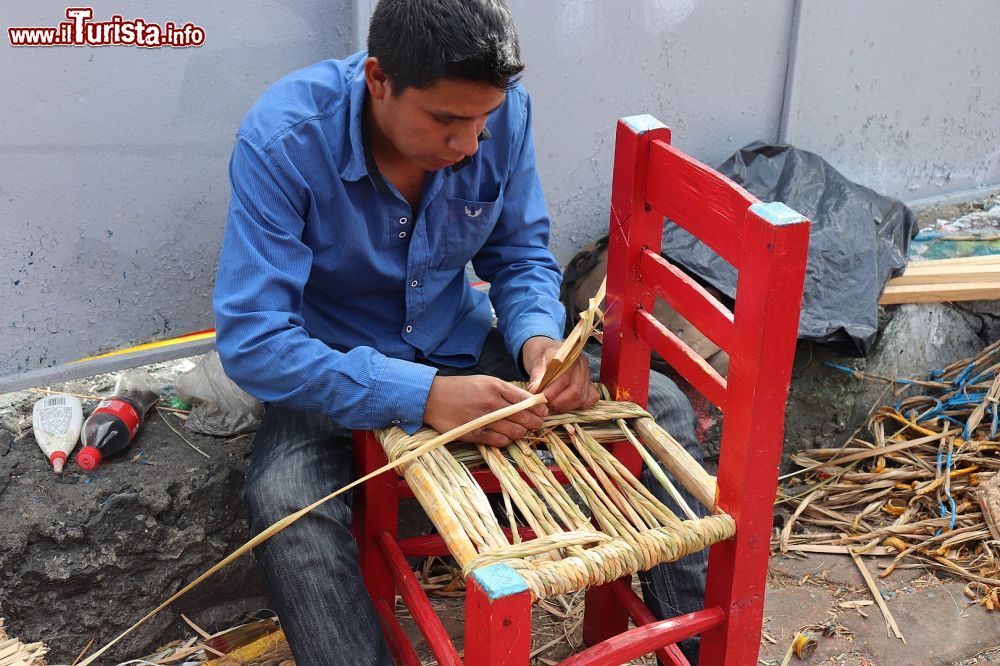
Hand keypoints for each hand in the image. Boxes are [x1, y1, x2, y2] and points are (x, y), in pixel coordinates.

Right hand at [423, 374, 548, 446]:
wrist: (433, 398)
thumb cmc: (461, 388)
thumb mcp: (485, 381)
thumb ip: (506, 391)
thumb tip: (529, 402)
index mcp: (495, 387)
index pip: (526, 400)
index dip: (539, 408)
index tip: (543, 411)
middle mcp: (491, 403)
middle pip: (524, 417)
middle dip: (535, 422)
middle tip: (537, 423)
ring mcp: (483, 420)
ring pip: (515, 432)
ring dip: (521, 432)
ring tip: (520, 430)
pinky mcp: (474, 434)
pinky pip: (500, 441)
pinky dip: (507, 440)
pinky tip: (505, 435)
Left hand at [522, 336, 599, 413]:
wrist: (547, 353)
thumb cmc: (542, 355)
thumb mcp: (535, 361)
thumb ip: (536, 375)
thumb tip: (534, 390)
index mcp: (570, 356)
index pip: (564, 378)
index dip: (552, 392)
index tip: (541, 399)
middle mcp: (582, 366)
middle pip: (576, 391)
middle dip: (558, 403)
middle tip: (544, 405)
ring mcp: (588, 377)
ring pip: (582, 398)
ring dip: (565, 407)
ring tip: (550, 406)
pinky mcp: (589, 386)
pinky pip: (589, 400)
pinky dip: (577, 406)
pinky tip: (564, 405)